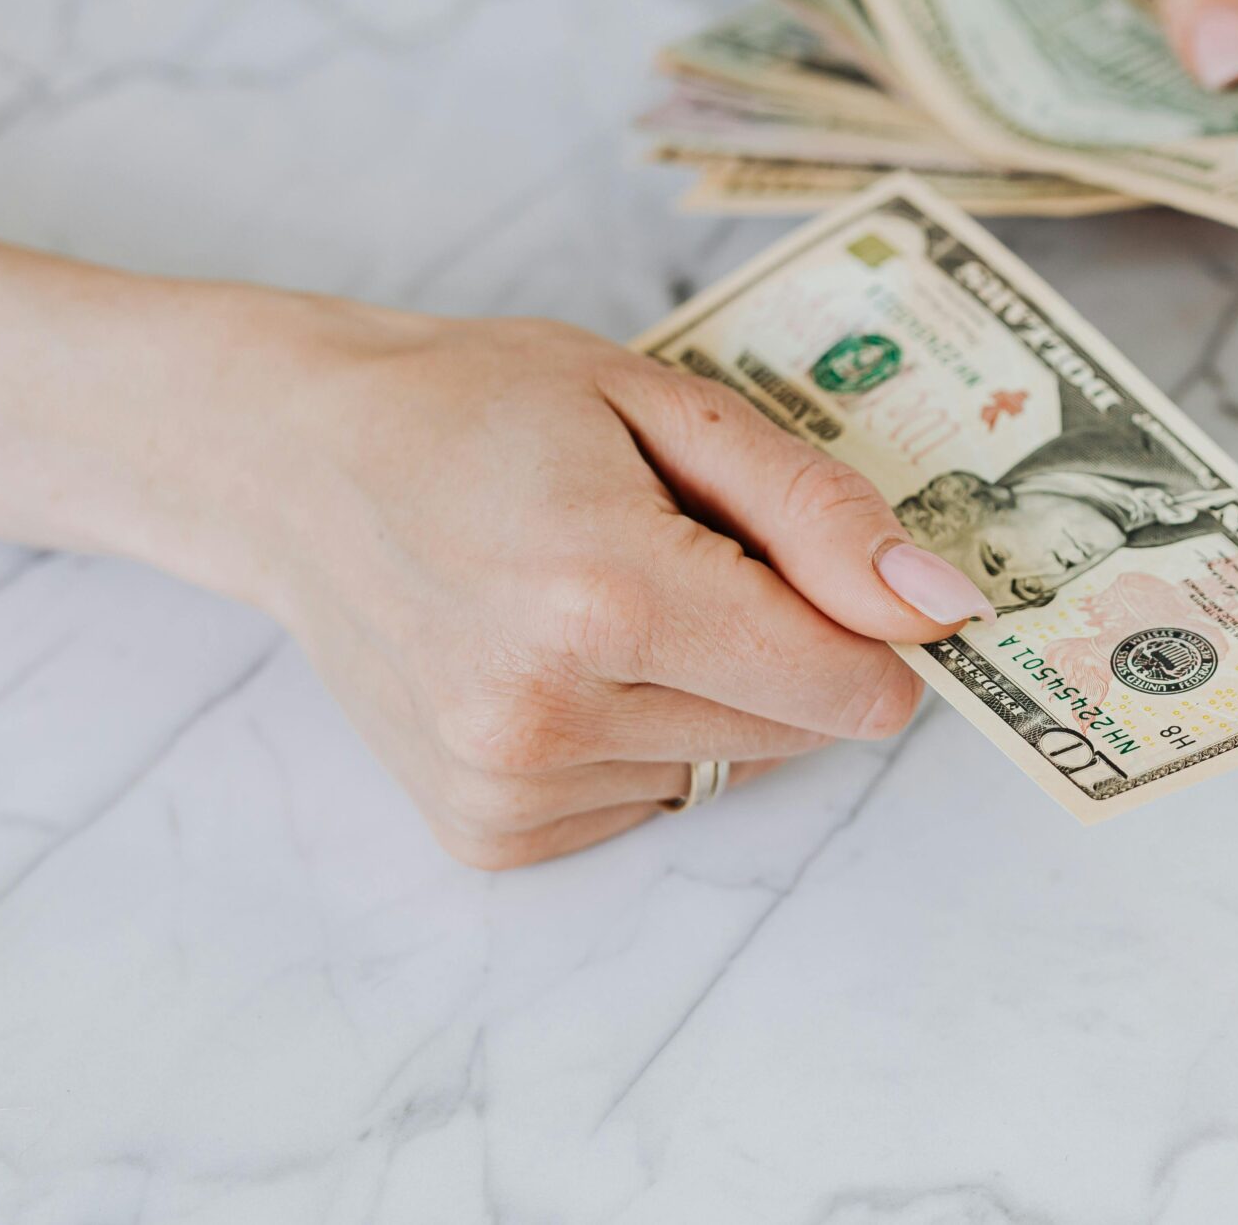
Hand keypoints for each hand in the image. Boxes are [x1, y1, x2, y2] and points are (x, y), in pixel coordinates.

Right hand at [215, 301, 993, 868]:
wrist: (297, 464)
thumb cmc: (482, 408)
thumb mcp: (666, 406)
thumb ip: (818, 512)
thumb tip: (941, 608)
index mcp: (606, 595)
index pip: (846, 684)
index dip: (875, 628)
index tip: (841, 569)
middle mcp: (548, 713)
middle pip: (800, 729)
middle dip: (787, 644)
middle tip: (685, 551)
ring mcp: (508, 786)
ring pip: (730, 763)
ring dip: (711, 688)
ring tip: (604, 594)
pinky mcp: (487, 833)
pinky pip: (652, 795)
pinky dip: (643, 731)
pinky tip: (565, 655)